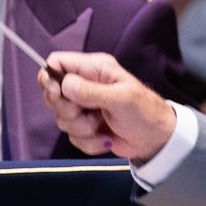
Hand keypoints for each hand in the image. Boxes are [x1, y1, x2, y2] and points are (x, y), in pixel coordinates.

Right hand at [41, 50, 175, 160]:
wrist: (156, 141)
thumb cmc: (145, 113)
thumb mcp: (120, 99)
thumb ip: (91, 91)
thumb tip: (64, 85)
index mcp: (94, 69)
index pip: (57, 63)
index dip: (49, 78)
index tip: (58, 94)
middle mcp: (85, 85)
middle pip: (52, 93)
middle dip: (68, 110)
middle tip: (89, 114)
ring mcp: (84, 107)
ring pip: (62, 119)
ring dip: (82, 129)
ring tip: (102, 126)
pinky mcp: (85, 127)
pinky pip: (72, 136)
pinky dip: (89, 142)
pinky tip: (106, 138)